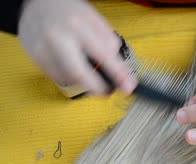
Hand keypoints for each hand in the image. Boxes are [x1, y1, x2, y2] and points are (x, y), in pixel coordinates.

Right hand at [18, 0, 136, 94]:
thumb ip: (108, 42)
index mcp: (78, 24)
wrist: (37, 4)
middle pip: (80, 74)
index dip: (118, 74)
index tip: (128, 87)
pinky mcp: (36, 59)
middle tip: (107, 91)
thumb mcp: (95, 20)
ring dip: (84, 83)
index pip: (103, 55)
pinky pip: (58, 78)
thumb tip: (117, 69)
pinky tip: (74, 67)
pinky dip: (71, 78)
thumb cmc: (70, 12)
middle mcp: (58, 38)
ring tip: (90, 73)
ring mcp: (44, 49)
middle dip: (97, 88)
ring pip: (69, 80)